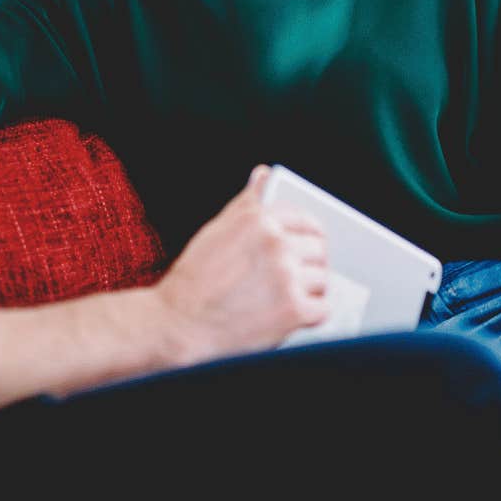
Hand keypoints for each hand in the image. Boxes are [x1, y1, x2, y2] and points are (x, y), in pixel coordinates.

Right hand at [151, 166, 330, 365]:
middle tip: (290, 278)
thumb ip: (248, 201)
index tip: (304, 246)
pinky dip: (309, 315)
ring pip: (322, 278)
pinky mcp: (293, 310)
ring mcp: (287, 277)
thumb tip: (265, 174)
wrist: (177, 326)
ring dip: (308, 290)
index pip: (306, 220)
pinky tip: (288, 316)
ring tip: (281, 298)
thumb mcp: (217, 228)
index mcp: (259, 219)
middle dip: (307, 264)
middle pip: (318, 249)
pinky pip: (322, 308)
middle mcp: (276, 244)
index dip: (307, 236)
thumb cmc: (194, 279)